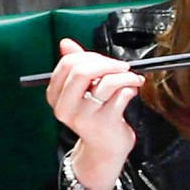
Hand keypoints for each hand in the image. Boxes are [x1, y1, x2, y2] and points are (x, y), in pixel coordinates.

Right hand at [46, 39, 144, 189]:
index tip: (105, 60)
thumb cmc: (95, 114)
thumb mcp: (81, 89)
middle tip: (122, 67)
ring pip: (107, 82)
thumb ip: (75, 65)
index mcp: (55, 96)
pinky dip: (132, 89)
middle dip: (107, 63)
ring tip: (133, 79)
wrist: (105, 147)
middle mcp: (65, 107)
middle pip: (82, 71)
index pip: (67, 64)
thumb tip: (65, 43)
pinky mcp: (104, 123)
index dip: (90, 56)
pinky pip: (122, 95)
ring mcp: (84, 117)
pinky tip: (132, 93)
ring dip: (126, 76)